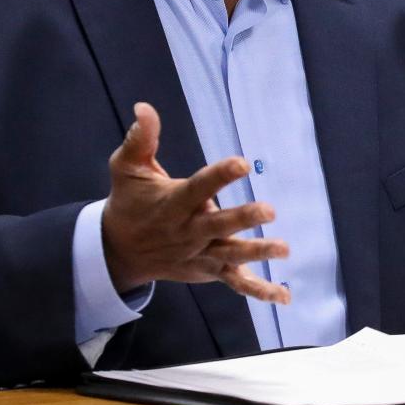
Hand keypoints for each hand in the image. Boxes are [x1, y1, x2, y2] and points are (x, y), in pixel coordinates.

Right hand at [101, 102, 290, 303]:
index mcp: (173, 204)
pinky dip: (260, 290)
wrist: (118, 251)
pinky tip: (285, 296)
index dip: (219, 176)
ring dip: (257, 253)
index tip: (242, 164)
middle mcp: (189, 231)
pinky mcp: (208, 270)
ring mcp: (200, 254)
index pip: (198, 188)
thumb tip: (144, 107)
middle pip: (218, 226)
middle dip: (243, 219)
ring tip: (283, 249)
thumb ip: (140, 139)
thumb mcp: (126, 169)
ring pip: (231, 256)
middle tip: (269, 210)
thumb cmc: (128, 202)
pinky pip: (236, 283)